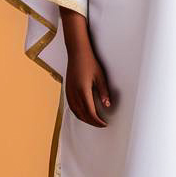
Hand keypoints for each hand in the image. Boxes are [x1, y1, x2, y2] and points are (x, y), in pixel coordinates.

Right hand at [60, 6, 112, 126]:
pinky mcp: (67, 90)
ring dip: (84, 119)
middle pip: (83, 114)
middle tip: (101, 124)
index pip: (90, 112)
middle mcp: (74, 93)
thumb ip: (104, 92)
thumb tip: (108, 105)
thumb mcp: (100, 76)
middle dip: (92, 122)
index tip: (105, 124)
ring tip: (94, 121)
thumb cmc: (90, 62)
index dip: (98, 121)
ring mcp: (69, 92)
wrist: (76, 52)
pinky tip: (83, 113)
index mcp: (83, 90)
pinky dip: (78, 113)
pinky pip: (71, 106)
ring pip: (75, 112)